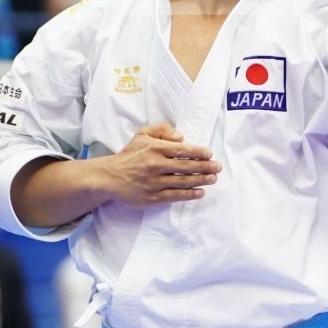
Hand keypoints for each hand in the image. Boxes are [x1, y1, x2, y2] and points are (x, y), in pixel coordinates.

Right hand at [101, 123, 219, 206]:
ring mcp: (155, 182)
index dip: (199, 152)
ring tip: (213, 178)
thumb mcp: (143, 134)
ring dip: (201, 180)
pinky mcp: (153, 197)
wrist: (110, 177)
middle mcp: (156, 165)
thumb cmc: (130, 154)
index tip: (210, 154)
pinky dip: (189, 194)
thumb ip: (162, 129)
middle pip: (186, 167)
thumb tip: (182, 137)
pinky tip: (200, 192)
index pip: (182, 150)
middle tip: (218, 167)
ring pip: (183, 182)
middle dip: (205, 167)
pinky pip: (175, 196)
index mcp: (155, 149)